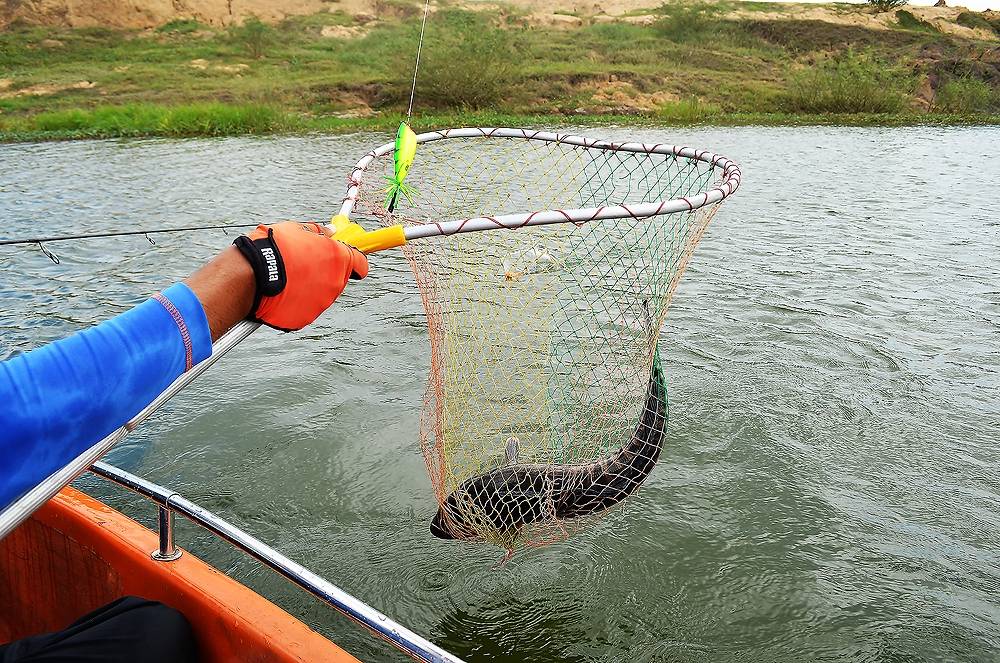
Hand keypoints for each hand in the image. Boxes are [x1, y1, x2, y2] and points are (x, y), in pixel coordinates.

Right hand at [234, 222, 368, 330]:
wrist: (250, 276)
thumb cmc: (273, 247)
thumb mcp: (296, 229)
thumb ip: (318, 231)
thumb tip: (331, 232)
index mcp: (338, 259)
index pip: (360, 263)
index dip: (354, 260)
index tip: (347, 259)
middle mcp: (335, 283)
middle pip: (339, 279)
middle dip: (326, 272)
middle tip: (304, 265)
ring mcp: (321, 303)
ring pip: (321, 294)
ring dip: (309, 287)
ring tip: (286, 277)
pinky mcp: (306, 318)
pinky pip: (304, 308)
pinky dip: (296, 302)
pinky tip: (280, 292)